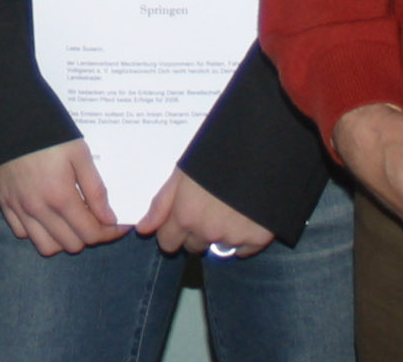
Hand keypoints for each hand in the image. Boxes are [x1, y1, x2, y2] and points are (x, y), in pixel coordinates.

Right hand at [0, 139, 127, 255]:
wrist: (7, 117)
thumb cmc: (48, 132)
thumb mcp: (79, 154)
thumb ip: (95, 189)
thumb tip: (109, 219)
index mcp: (60, 196)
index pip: (91, 233)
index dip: (110, 233)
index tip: (118, 225)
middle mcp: (38, 209)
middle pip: (72, 245)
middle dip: (90, 236)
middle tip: (96, 219)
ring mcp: (19, 208)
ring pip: (47, 247)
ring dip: (64, 239)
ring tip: (72, 221)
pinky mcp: (4, 204)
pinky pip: (23, 234)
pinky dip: (39, 232)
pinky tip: (48, 215)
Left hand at [134, 169, 273, 257]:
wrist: (258, 152)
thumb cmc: (215, 157)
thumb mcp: (182, 173)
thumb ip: (161, 204)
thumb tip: (143, 229)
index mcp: (184, 215)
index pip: (168, 242)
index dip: (172, 232)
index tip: (180, 222)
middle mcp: (206, 231)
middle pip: (193, 247)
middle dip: (195, 234)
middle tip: (207, 210)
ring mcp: (232, 237)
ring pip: (217, 247)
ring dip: (219, 234)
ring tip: (227, 207)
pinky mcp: (257, 239)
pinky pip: (243, 249)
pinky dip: (243, 238)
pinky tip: (245, 216)